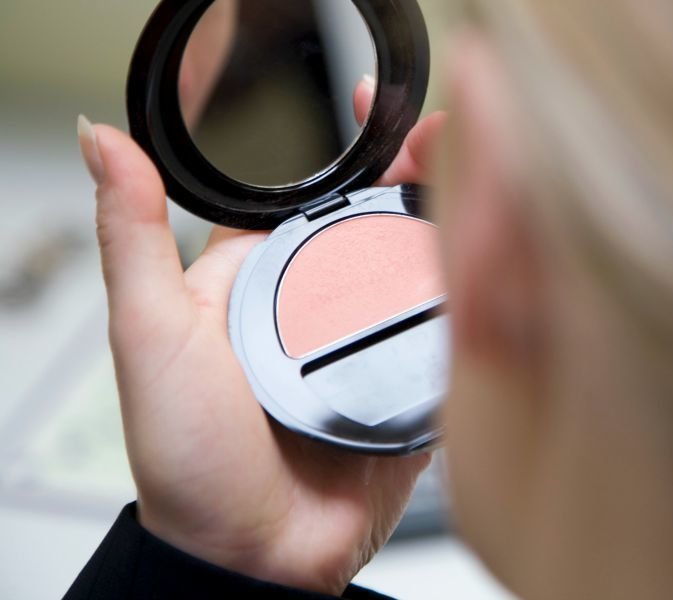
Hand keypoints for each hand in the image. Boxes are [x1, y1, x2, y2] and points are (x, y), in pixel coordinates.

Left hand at [77, 79, 447, 594]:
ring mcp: (371, 342)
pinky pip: (452, 329)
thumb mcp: (151, 335)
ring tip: (487, 177)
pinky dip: (479, 293)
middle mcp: (320, 306)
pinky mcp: (414, 382)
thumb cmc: (191, 463)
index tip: (372, 110)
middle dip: (414, 172)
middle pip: (376, 222)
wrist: (257, 559)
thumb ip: (135, 237)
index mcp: (261, 281)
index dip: (343, 149)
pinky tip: (506, 257)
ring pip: (422, 267)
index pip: (308, 195)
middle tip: (446, 137)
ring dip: (455, 219)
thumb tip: (104, 141)